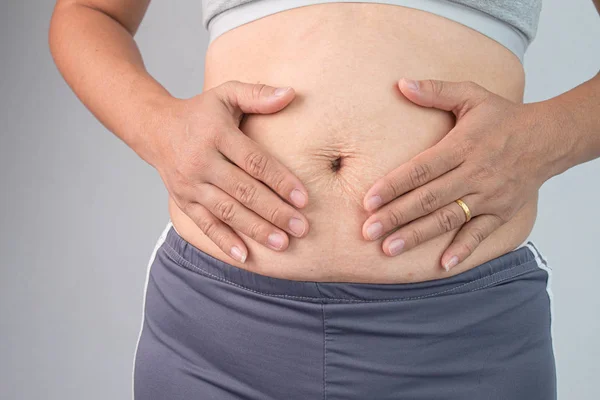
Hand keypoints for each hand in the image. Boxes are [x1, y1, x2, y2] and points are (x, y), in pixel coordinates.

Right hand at [153, 81, 309, 262]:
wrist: (156, 129)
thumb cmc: (201, 112)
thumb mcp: (226, 94)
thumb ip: (257, 94)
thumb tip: (290, 94)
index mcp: (216, 134)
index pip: (254, 161)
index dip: (280, 181)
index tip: (303, 199)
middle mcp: (201, 161)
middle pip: (243, 191)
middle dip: (274, 211)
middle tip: (302, 227)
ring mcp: (190, 184)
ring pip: (227, 211)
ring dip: (256, 229)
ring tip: (282, 243)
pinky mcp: (183, 201)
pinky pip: (205, 224)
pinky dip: (224, 241)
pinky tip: (245, 256)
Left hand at [361, 78, 553, 270]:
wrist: (549, 138)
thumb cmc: (504, 117)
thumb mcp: (472, 95)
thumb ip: (436, 90)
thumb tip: (401, 84)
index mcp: (463, 146)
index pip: (421, 169)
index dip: (393, 185)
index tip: (368, 200)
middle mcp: (475, 173)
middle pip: (428, 198)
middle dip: (396, 216)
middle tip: (368, 232)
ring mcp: (489, 196)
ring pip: (447, 219)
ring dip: (418, 236)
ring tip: (390, 249)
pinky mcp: (502, 212)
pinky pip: (480, 234)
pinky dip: (463, 250)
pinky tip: (442, 265)